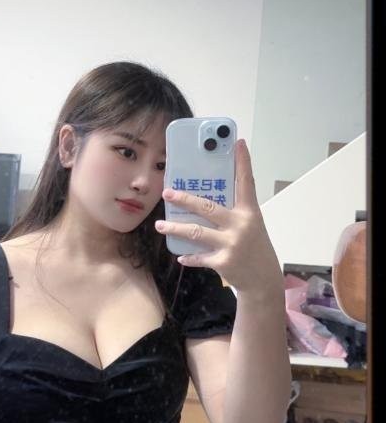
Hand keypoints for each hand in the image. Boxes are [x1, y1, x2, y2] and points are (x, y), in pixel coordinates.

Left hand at [155, 139, 283, 294]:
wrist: (263, 280)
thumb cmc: (254, 247)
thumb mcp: (250, 224)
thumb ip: (234, 210)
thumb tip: (207, 196)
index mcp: (249, 212)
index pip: (246, 182)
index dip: (243, 162)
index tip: (238, 143)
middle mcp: (241, 225)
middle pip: (208, 207)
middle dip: (184, 199)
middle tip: (167, 192)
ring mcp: (231, 244)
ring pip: (196, 232)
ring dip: (175, 229)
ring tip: (160, 225)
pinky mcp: (223, 262)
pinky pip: (199, 256)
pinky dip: (188, 256)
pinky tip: (180, 255)